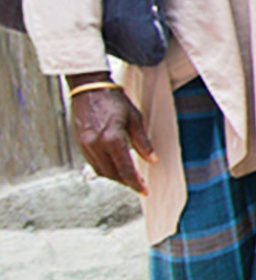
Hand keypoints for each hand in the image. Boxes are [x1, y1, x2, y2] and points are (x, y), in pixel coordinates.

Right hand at [67, 76, 153, 194]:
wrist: (89, 89)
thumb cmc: (114, 101)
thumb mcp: (135, 118)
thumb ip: (143, 142)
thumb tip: (152, 160)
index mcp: (112, 139)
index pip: (125, 169)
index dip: (135, 183)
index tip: (144, 191)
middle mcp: (96, 145)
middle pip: (112, 173)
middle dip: (126, 182)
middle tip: (139, 185)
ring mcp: (85, 145)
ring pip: (101, 170)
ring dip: (115, 177)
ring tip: (128, 178)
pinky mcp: (79, 143)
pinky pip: (92, 163)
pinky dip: (104, 168)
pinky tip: (114, 167)